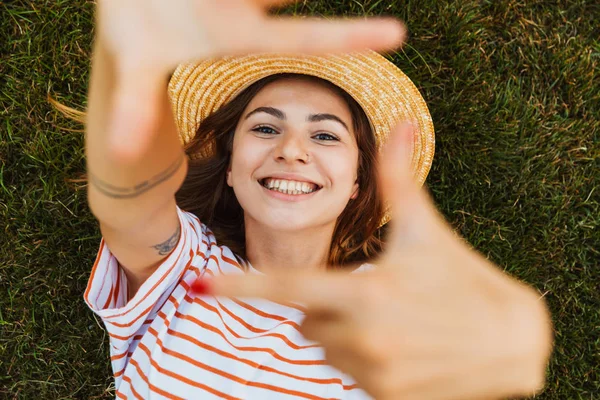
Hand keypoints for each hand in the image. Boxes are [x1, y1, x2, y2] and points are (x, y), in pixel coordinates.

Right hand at [95, 0, 404, 159]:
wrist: (128, 6)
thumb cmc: (135, 40)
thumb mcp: (134, 67)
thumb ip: (133, 106)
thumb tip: (116, 153)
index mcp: (238, 34)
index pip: (301, 39)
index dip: (347, 39)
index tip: (398, 36)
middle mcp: (248, 3)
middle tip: (400, 22)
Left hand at [202, 123, 553, 399]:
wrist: (512, 342)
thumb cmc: (463, 277)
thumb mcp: (426, 230)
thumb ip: (399, 179)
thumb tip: (401, 123)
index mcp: (365, 292)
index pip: (287, 287)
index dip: (241, 286)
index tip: (200, 286)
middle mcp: (364, 338)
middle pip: (305, 320)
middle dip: (321, 304)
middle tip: (365, 292)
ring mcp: (376, 374)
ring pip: (324, 348)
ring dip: (341, 331)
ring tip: (387, 318)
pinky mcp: (389, 397)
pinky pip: (349, 373)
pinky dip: (361, 356)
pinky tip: (399, 344)